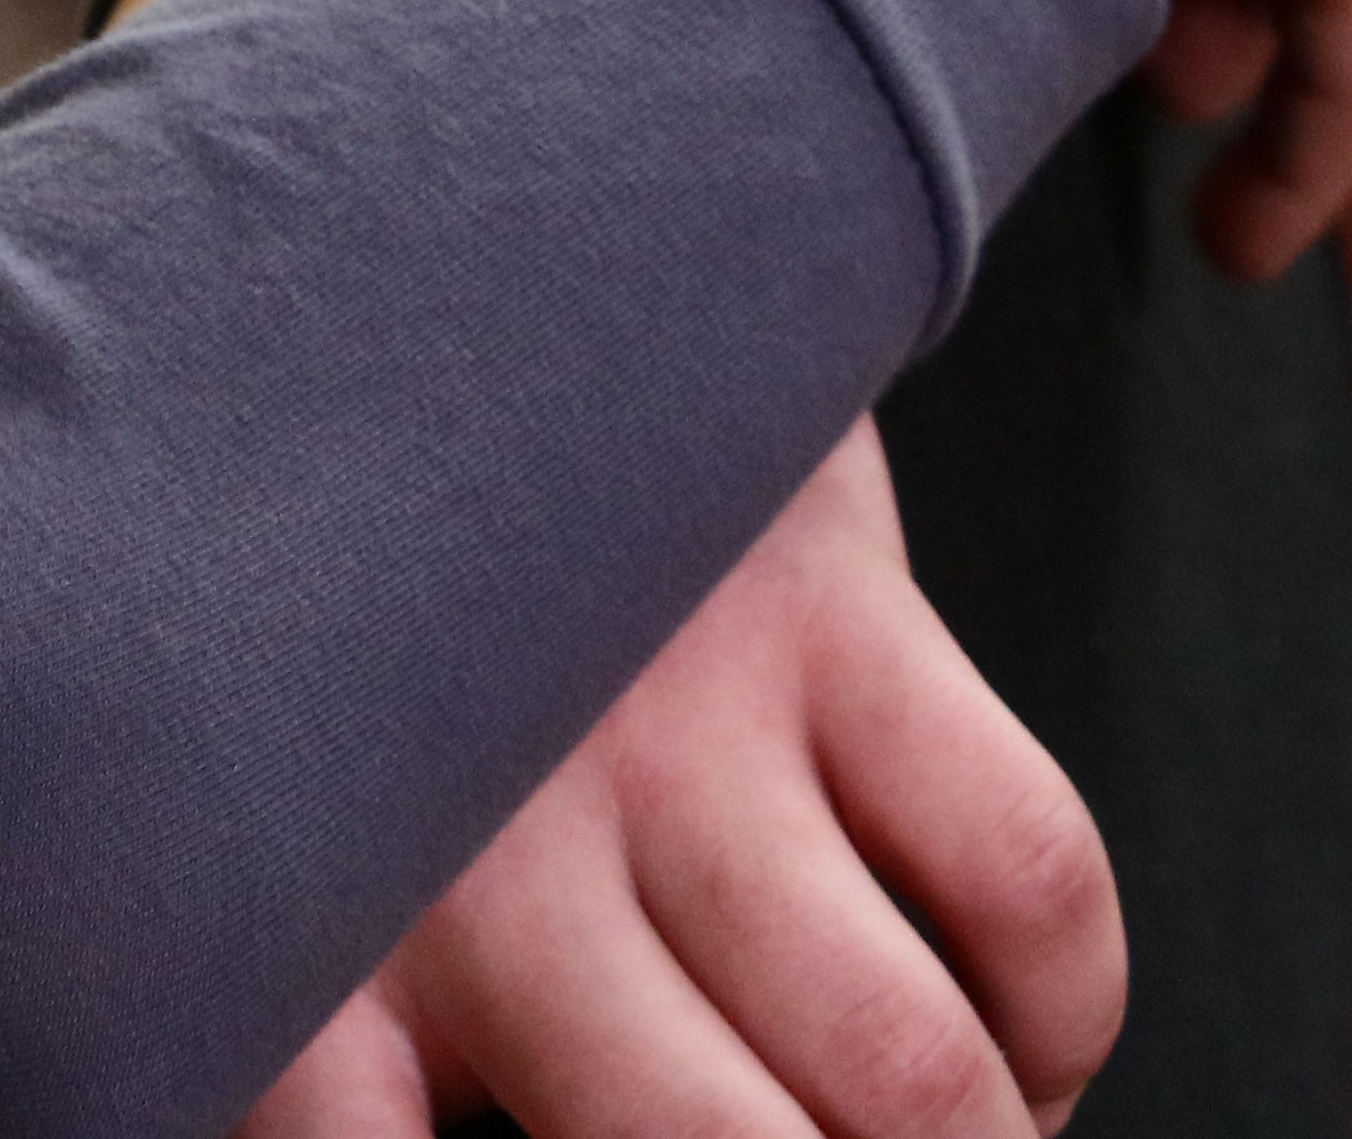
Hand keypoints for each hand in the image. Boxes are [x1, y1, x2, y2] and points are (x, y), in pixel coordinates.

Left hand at [246, 425, 1117, 1138]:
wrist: (414, 294)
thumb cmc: (356, 654)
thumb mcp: (290, 863)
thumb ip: (370, 1053)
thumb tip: (470, 1114)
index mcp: (300, 933)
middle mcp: (468, 843)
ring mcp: (657, 725)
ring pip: (904, 1072)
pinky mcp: (818, 610)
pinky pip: (1023, 882)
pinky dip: (1061, 1017)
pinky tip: (1014, 1046)